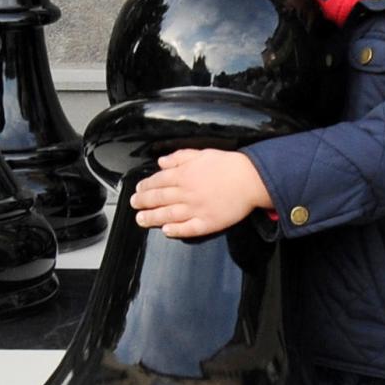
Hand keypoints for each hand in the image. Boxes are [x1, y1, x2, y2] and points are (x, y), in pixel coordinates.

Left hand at [130, 148, 271, 238]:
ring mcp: (195, 209)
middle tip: (134, 204)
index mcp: (183, 175)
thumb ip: (179, 157)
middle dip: (143, 202)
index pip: (157, 181)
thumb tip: (161, 162)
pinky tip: (166, 231)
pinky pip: (187, 229)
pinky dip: (175, 230)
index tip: (138, 189)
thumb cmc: (228, 165)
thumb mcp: (201, 153)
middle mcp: (186, 193)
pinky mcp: (207, 222)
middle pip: (158, 199)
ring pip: (168, 215)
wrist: (250, 179)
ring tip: (141, 219)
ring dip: (152, 218)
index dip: (145, 186)